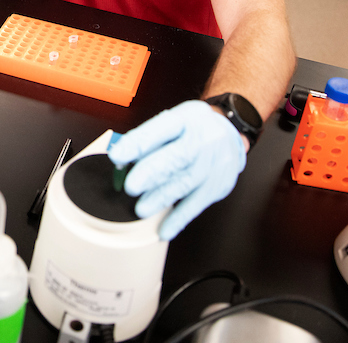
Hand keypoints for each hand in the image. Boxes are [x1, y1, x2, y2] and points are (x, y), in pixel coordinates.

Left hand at [107, 100, 245, 240]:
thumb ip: (148, 140)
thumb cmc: (193, 129)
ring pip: (185, 183)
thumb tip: (120, 162)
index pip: (160, 129)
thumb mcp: (173, 122)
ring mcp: (213, 163)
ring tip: (141, 209)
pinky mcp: (219, 185)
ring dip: (161, 198)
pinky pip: (197, 204)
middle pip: (177, 157)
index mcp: (186, 118)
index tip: (117, 156)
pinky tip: (164, 229)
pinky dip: (178, 219)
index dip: (137, 144)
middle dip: (151, 173)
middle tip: (130, 186)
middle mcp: (202, 139)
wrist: (231, 134)